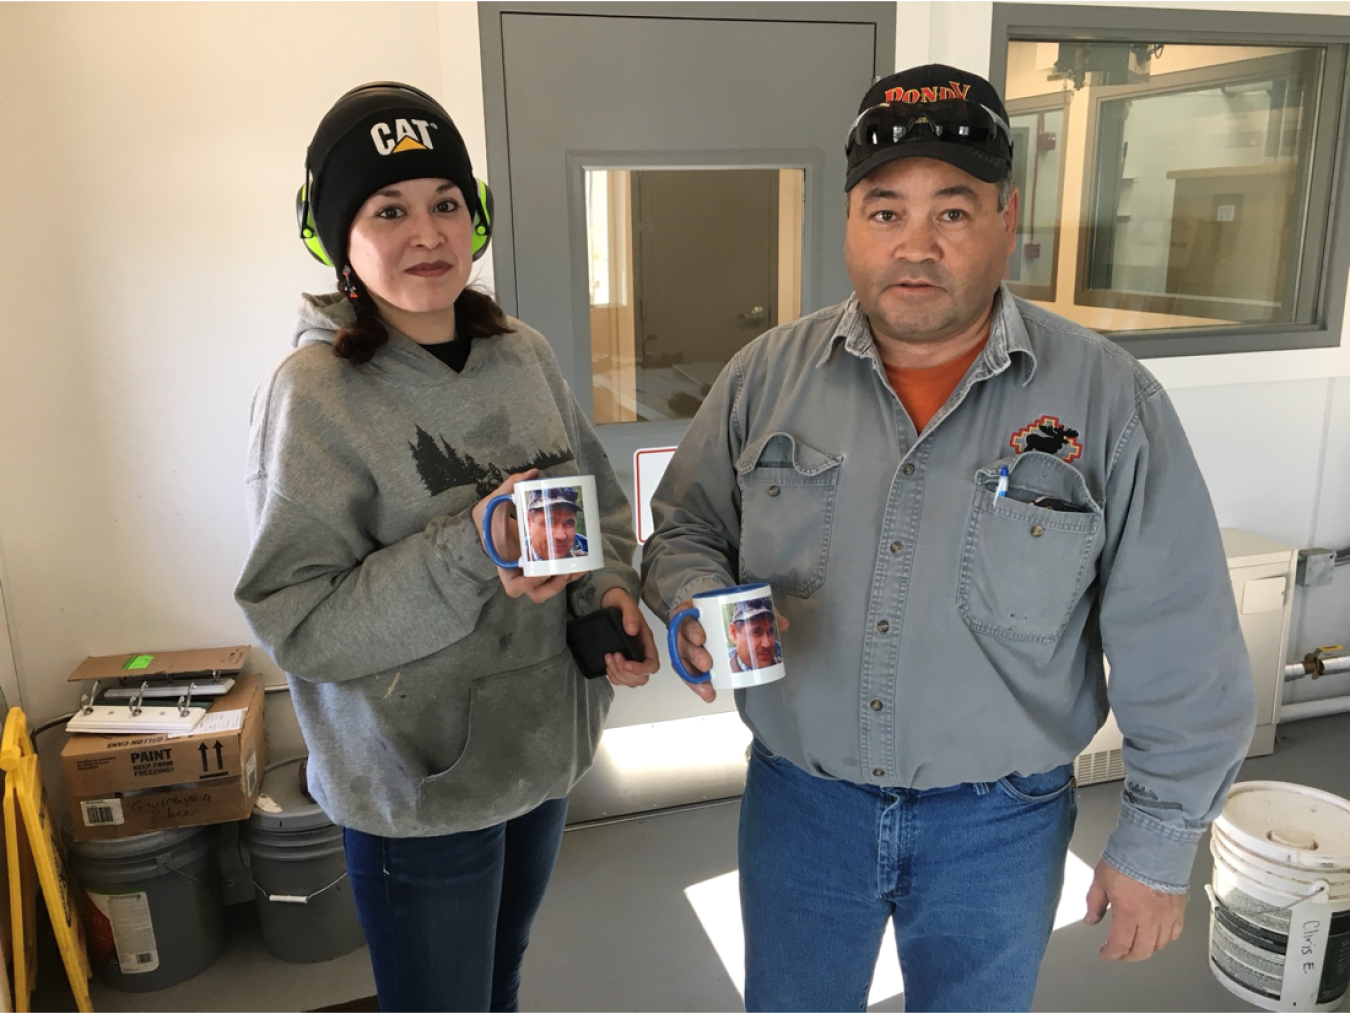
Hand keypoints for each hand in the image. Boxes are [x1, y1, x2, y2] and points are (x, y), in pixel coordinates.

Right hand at [472, 469, 579, 603]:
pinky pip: (555, 575)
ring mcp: (530, 570)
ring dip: (565, 582)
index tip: (541, 570)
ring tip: (579, 567)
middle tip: (567, 571)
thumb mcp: (490, 504)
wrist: (487, 525)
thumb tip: (533, 473)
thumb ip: (508, 488)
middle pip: (537, 594)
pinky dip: (568, 573)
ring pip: (549, 588)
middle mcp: (518, 572)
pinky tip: (581, 562)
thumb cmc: (486, 520)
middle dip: (554, 586)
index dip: (528, 585)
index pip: (514, 587)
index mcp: (503, 564)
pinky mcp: (541, 564)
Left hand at [600, 588, 659, 687]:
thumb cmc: (619, 601)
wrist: (609, 601)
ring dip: (618, 674)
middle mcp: (641, 653)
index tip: (626, 663)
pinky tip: (607, 664)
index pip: (652, 664)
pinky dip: (613, 676)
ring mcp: (631, 659)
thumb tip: (632, 630)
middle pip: (642, 678)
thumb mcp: (625, 602)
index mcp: (646, 641)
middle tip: (614, 656)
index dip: (641, 669)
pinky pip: (621, 679)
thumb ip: (630, 614)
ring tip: (608, 657)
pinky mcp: (620, 662)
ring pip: (631, 681)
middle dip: (626, 672)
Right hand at [671, 599, 790, 703]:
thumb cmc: (725, 611)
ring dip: (693, 676)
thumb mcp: (741, 607)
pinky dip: (697, 685)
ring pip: (682, 661)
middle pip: (681, 642)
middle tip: (707, 664)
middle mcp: (685, 628)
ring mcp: (685, 646)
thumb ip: (760, 612)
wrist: (716, 616)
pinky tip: (708, 693)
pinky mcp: (689, 662)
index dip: (689, 628)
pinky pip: (688, 674)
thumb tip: (783, 623)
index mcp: (694, 610)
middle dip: (693, 655)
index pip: (683, 616)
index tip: (701, 638)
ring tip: (708, 686)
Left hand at [1085, 860, 1185, 961]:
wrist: (1155, 844)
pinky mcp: (1179, 909)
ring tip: (1136, 944)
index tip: (1104, 952)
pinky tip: (1157, 935)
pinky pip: (1175, 933)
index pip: (1120, 945)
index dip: (1110, 953)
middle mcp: (1150, 920)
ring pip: (1159, 945)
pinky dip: (1165, 940)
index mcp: (1128, 914)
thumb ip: (1094, 903)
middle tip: (1119, 952)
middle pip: (1141, 951)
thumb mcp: (1101, 879)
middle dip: (1127, 956)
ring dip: (1146, 949)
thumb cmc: (1127, 858)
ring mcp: (1167, 916)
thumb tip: (1090, 920)